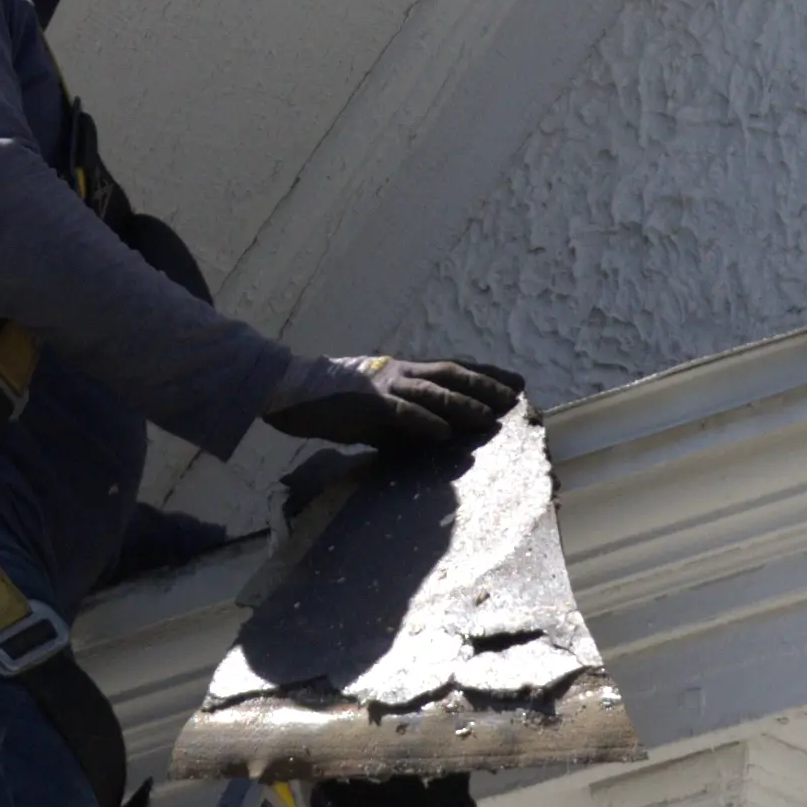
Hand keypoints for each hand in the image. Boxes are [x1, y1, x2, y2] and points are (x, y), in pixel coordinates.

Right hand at [266, 353, 523, 460]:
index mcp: (402, 372)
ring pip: (432, 390)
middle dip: (486, 385)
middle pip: (451, 373)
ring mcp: (383, 385)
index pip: (452, 368)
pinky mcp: (365, 402)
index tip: (516, 383)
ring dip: (463, 403)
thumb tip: (436, 438)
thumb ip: (405, 422)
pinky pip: (400, 411)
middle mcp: (399, 372)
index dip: (486, 374)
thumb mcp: (376, 413)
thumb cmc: (332, 404)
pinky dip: (423, 421)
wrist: (290, 390)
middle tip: (515, 397)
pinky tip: (442, 433)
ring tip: (489, 417)